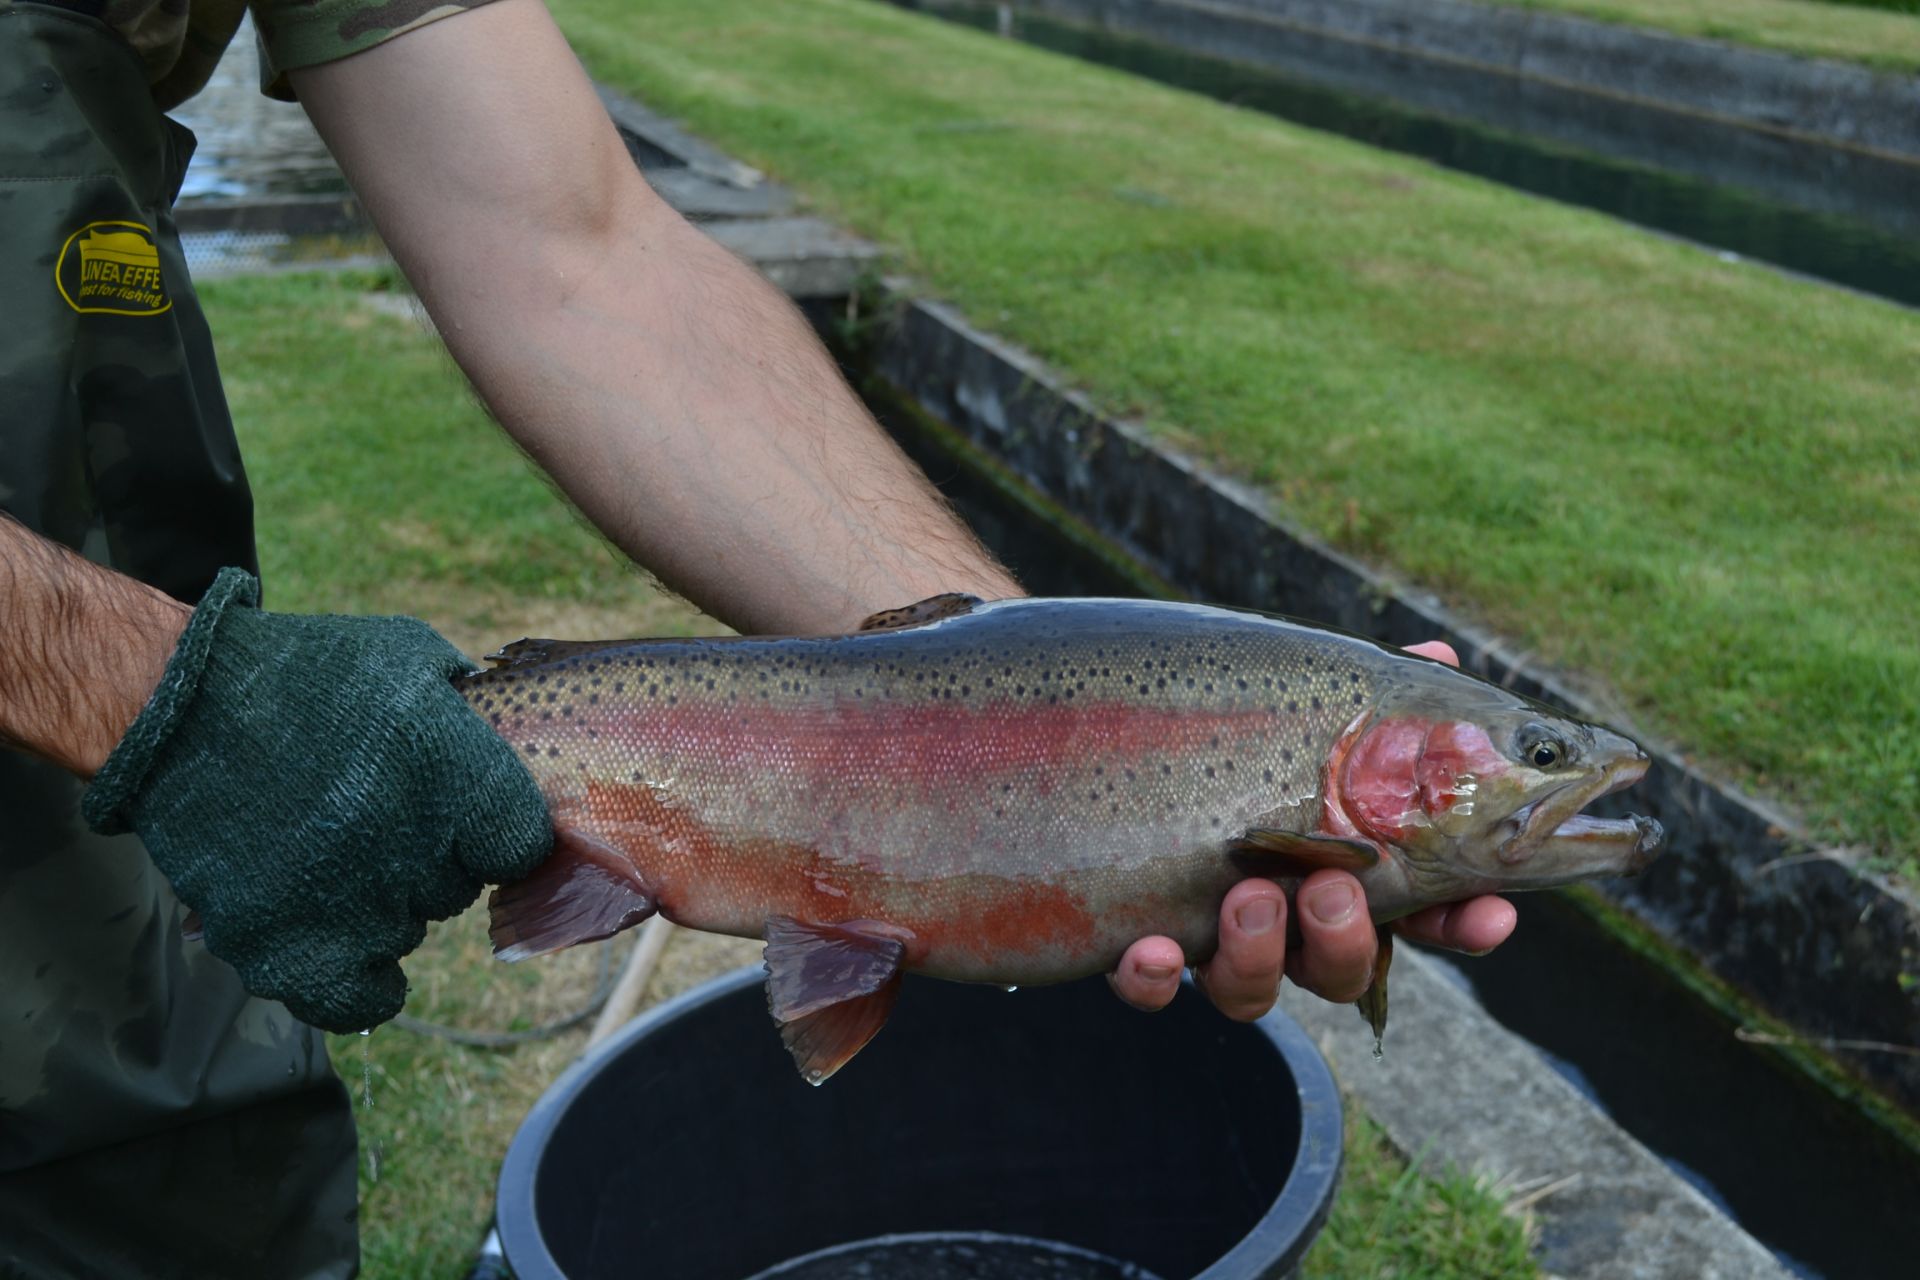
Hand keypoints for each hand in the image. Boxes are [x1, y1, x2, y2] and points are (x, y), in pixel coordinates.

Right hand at [83, 569, 552, 1031]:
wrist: (179, 708)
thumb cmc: (304, 672)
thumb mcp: (411, 657)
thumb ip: (471, 709)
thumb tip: (507, 743)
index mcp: (457, 777)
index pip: (523, 846)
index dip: (498, 834)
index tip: (473, 821)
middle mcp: (414, 850)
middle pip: (458, 887)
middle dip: (429, 857)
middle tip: (373, 817)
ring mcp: (350, 907)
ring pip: (406, 931)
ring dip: (382, 903)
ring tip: (328, 848)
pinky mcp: (285, 949)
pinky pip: (355, 999)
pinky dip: (356, 980)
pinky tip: (344, 945)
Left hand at [1107, 640, 1517, 1017]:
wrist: (1101, 746)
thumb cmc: (1236, 731)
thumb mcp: (1307, 708)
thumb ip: (1373, 697)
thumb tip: (1440, 657)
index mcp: (1340, 869)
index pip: (1425, 914)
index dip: (1464, 923)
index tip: (1490, 915)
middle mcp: (1283, 920)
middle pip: (1341, 967)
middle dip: (1346, 939)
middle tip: (1333, 889)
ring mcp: (1211, 939)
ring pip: (1253, 989)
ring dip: (1258, 955)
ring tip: (1248, 897)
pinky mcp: (1137, 948)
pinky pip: (1147, 989)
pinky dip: (1151, 979)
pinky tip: (1148, 950)